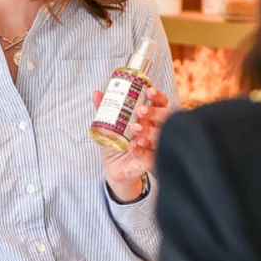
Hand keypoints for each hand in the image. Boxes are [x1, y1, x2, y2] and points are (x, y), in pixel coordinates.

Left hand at [95, 86, 170, 201]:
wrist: (113, 168)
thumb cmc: (116, 142)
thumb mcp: (109, 124)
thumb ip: (105, 108)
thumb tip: (96, 93)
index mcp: (148, 117)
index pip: (160, 103)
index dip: (157, 96)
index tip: (149, 91)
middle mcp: (155, 130)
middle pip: (164, 117)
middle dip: (154, 112)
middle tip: (140, 110)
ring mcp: (154, 145)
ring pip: (159, 136)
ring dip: (148, 130)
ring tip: (134, 128)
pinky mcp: (149, 161)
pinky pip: (148, 155)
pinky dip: (140, 149)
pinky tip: (132, 146)